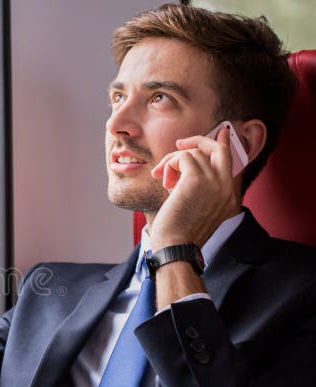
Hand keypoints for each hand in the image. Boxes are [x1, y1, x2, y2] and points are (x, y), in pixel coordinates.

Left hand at [149, 126, 241, 249]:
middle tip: (179, 145)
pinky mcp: (196, 180)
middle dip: (199, 140)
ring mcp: (214, 183)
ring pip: (193, 154)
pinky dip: (169, 165)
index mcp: (229, 197)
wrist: (175, 247)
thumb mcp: (196, 208)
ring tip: (164, 180)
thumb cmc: (178, 231)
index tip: (222, 131)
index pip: (230, 160)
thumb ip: (200, 187)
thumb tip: (189, 163)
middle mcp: (226, 188)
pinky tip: (164, 180)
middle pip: (219, 148)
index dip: (223, 143)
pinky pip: (182, 157)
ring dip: (172, 162)